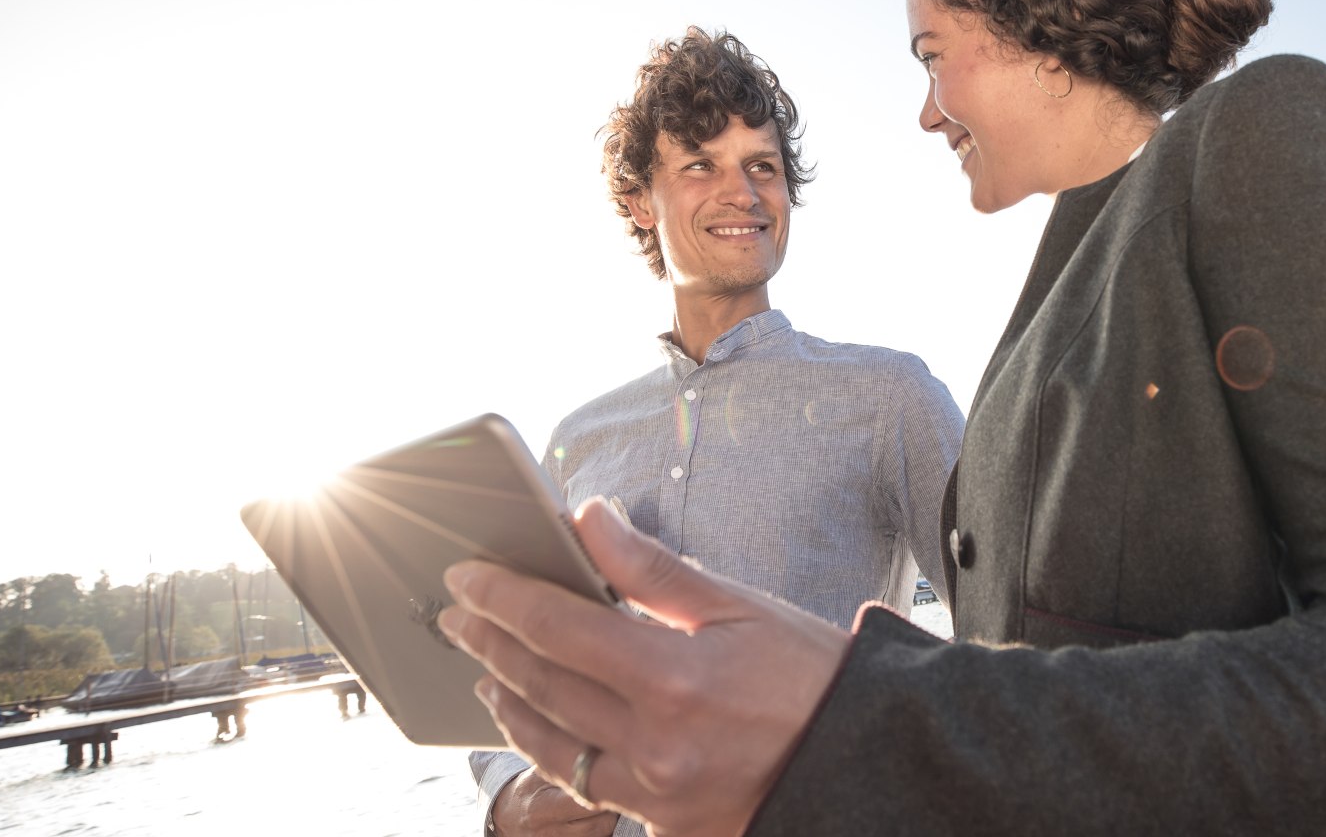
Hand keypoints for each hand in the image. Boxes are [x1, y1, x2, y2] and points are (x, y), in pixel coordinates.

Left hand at [441, 498, 850, 836]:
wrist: (864, 761)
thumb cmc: (811, 677)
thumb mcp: (740, 607)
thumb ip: (654, 569)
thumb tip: (591, 519)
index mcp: (673, 678)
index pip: (557, 626)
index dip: (502, 596)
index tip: (466, 577)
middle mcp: (654, 744)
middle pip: (541, 685)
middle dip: (491, 643)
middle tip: (460, 616)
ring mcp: (655, 794)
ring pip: (551, 747)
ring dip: (509, 705)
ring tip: (488, 673)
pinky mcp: (664, 825)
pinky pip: (588, 788)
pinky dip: (553, 754)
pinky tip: (543, 731)